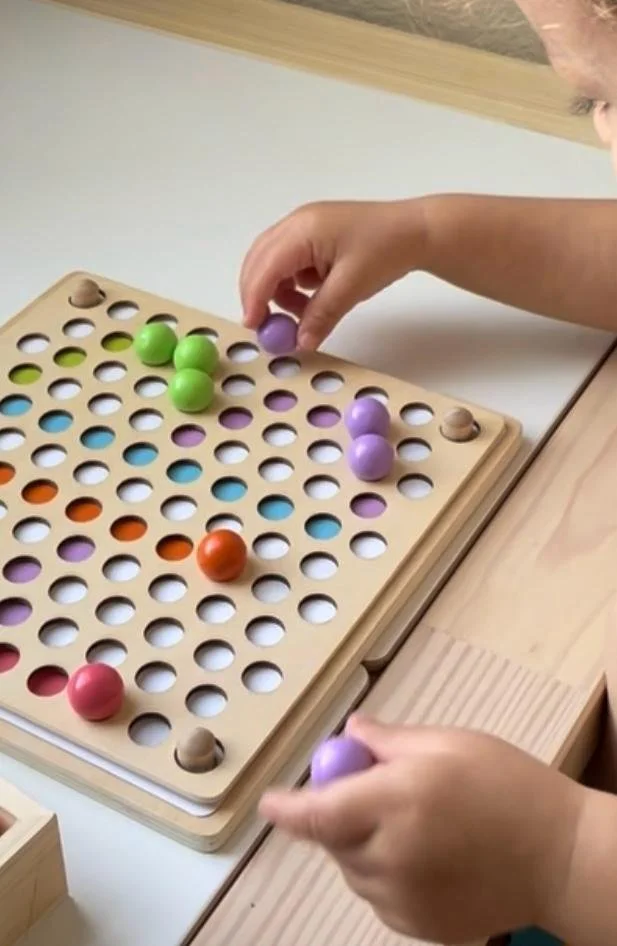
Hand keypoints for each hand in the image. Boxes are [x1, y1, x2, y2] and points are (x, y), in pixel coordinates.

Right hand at [239, 199, 426, 350]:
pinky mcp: (312, 235)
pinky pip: (287, 262)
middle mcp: (296, 223)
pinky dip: (291, 284)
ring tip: (303, 313)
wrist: (416, 230)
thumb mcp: (351, 286)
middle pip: (258, 261)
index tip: (253, 327)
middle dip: (258, 295)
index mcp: (303, 230)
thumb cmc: (386, 250)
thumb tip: (300, 343)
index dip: (254, 298)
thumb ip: (321, 314)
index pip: (265, 267)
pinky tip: (312, 296)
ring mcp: (302, 227)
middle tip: (268, 327)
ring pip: (270, 263)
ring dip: (277, 292)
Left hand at [259, 715, 583, 943]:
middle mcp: (392, 856)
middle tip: (381, 788)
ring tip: (417, 822)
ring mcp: (404, 900)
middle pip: (333, 838)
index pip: (318, 812)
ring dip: (362, 842)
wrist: (558, 857)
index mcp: (397, 802)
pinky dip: (385, 872)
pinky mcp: (418, 927)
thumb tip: (350, 734)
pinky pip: (378, 894)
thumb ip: (387, 740)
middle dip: (341, 811)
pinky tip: (427, 854)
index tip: (267, 802)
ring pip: (354, 867)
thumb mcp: (447, 743)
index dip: (287, 808)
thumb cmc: (507, 787)